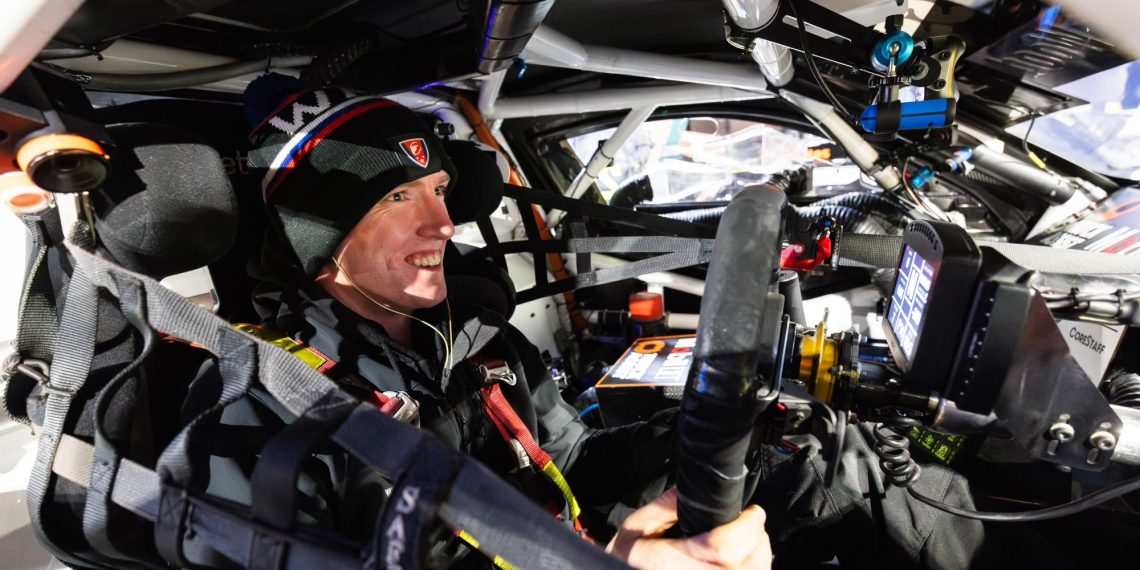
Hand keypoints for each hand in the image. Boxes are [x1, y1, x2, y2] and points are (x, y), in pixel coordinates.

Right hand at [606, 489, 771, 569]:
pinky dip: (752, 569)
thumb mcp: (633, 531)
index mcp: (672, 564)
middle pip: (751, 563)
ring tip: (746, 543)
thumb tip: (690, 490)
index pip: (724, 546)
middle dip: (756, 538)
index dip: (747, 525)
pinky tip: (739, 563)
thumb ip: (662, 507)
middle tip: (749, 524)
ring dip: (758, 556)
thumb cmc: (624, 565)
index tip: (753, 512)